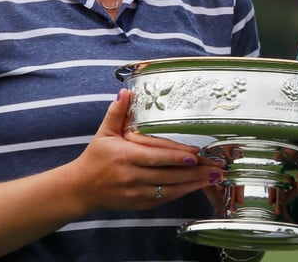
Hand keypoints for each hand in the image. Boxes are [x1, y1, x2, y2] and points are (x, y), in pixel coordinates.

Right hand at [68, 89, 221, 212]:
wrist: (81, 188)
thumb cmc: (95, 158)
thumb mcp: (104, 132)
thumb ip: (116, 113)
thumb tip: (126, 93)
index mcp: (124, 156)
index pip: (154, 156)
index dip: (176, 156)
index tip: (196, 154)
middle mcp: (131, 176)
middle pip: (167, 175)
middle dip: (194, 172)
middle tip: (216, 167)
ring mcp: (136, 192)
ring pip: (169, 189)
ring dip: (193, 184)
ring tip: (213, 177)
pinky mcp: (139, 204)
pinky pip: (164, 198)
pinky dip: (182, 192)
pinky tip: (197, 186)